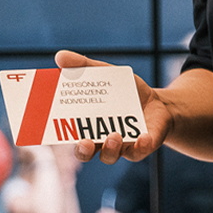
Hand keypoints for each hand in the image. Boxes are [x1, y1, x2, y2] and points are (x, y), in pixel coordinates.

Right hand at [53, 50, 171, 163]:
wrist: (157, 102)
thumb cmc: (125, 91)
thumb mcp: (105, 73)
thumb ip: (83, 66)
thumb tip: (59, 56)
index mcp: (87, 125)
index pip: (67, 134)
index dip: (60, 133)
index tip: (55, 125)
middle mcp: (100, 141)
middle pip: (85, 153)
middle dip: (83, 150)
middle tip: (84, 142)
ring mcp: (122, 146)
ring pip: (110, 156)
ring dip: (110, 149)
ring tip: (114, 135)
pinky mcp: (143, 147)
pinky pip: (139, 152)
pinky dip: (140, 147)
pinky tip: (142, 137)